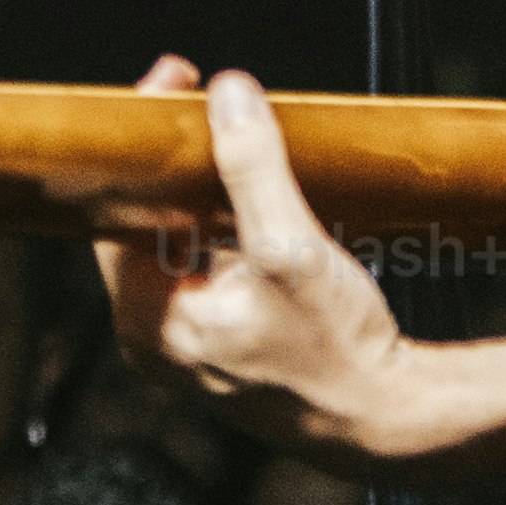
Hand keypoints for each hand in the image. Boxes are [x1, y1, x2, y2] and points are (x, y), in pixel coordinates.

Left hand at [103, 59, 432, 461]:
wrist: (386, 419)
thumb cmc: (338, 352)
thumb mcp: (292, 250)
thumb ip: (254, 170)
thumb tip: (228, 95)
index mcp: (147, 319)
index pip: (119, 208)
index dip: (145, 145)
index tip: (174, 85)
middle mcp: (153, 336)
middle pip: (145, 223)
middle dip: (176, 162)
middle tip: (205, 102)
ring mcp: (184, 342)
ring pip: (175, 242)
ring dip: (201, 192)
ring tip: (231, 138)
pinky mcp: (217, 341)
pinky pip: (202, 267)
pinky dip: (219, 227)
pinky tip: (251, 197)